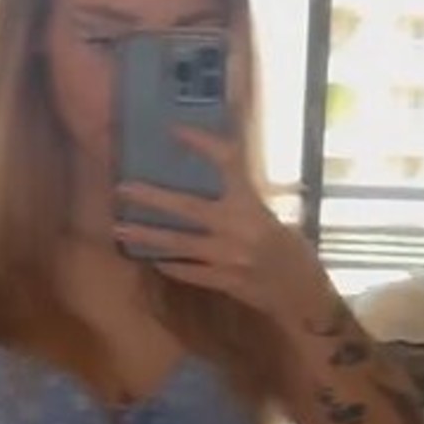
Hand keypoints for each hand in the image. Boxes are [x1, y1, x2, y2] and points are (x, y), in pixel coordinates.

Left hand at [113, 126, 331, 320]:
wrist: (303, 293)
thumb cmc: (291, 250)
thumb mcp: (269, 216)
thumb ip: (242, 200)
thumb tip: (217, 175)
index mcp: (253, 203)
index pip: (227, 162)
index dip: (202, 144)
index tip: (175, 130)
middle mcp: (238, 227)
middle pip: (187, 207)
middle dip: (152, 198)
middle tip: (122, 188)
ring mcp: (228, 257)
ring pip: (178, 244)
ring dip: (147, 237)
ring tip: (120, 231)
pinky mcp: (223, 282)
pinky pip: (188, 272)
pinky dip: (169, 265)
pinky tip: (152, 259)